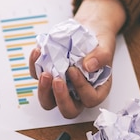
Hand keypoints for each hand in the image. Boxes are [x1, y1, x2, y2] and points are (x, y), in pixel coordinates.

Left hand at [29, 0, 124, 117]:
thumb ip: (101, 57)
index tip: (73, 71)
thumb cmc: (99, 42)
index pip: (90, 99)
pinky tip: (38, 52)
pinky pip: (36, 76)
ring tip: (45, 73)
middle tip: (57, 80)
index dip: (81, 88)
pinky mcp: (47, 76)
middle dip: (60, 98)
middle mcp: (77, 93)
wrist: (88, 29)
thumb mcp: (105, 46)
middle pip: (68, 109)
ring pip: (48, 100)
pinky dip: (34, 66)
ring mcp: (61, 86)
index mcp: (96, 90)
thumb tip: (88, 66)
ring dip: (44, 90)